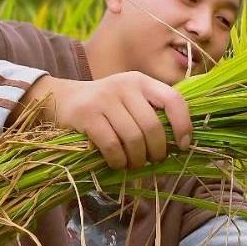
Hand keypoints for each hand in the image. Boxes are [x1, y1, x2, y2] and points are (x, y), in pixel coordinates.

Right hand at [18, 72, 192, 170]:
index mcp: (141, 81)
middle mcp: (125, 86)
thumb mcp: (129, 98)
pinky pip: (111, 145)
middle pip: (152, 126)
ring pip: (133, 138)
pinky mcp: (87, 115)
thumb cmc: (104, 105)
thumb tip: (180, 143)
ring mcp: (105, 99)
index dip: (183, 125)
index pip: (173, 99)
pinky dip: (118, 160)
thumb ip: (151, 111)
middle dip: (157, 151)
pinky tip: (117, 163)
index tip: (183, 145)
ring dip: (137, 159)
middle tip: (153, 160)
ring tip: (134, 164)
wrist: (63, 98)